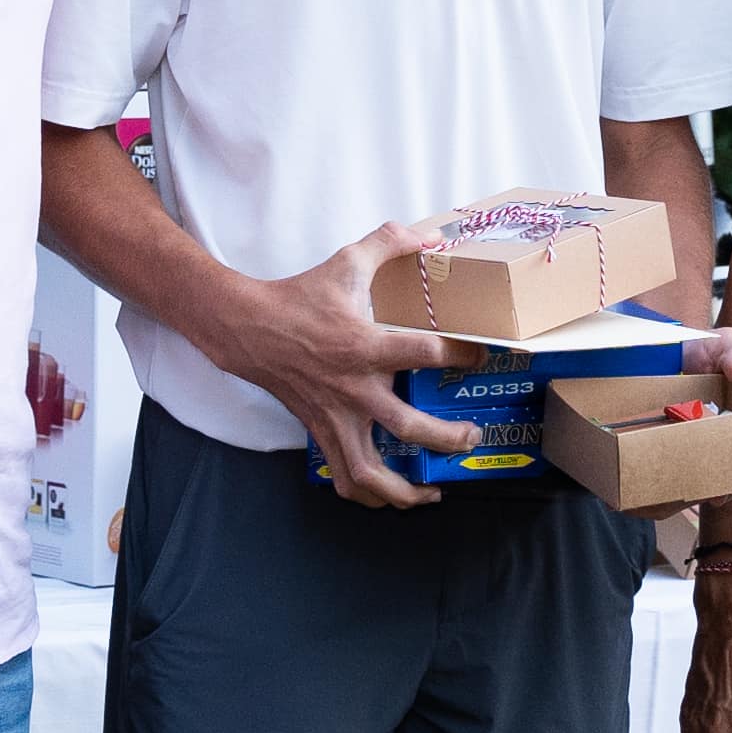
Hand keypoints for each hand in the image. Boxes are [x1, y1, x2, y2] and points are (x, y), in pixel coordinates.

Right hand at [221, 226, 486, 509]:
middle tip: (473, 434)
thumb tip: (430, 235)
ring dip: (406, 491)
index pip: (427, 354)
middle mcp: (355, 389)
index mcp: (365, 346)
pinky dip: (368, 496)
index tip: (483, 355)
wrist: (249, 328)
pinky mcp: (321, 433)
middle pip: (412, 428)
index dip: (463, 355)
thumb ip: (390, 242)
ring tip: (434, 491)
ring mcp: (337, 417)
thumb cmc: (301, 297)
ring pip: (372, 473)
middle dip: (450, 438)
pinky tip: (391, 497)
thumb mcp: (347, 261)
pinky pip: (345, 478)